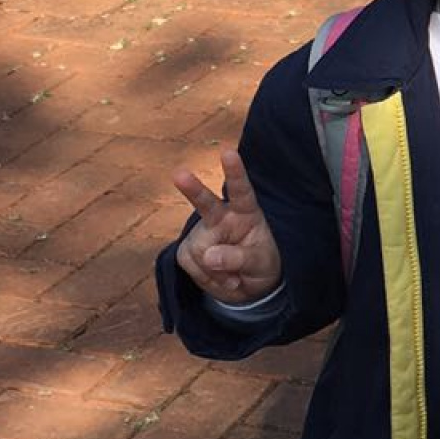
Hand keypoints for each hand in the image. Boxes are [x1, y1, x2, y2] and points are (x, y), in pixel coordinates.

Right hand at [172, 148, 282, 303]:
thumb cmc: (260, 264)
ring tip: (233, 275)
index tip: (228, 152)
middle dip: (192, 189)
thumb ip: (239, 258)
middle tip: (179, 174)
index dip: (235, 172)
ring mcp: (202, 232)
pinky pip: (191, 265)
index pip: (242, 191)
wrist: (246, 285)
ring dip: (216, 271)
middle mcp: (221, 217)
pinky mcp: (187, 249)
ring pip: (201, 251)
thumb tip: (208, 256)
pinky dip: (206, 278)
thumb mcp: (260, 263)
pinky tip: (219, 277)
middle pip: (206, 203)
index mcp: (246, 212)